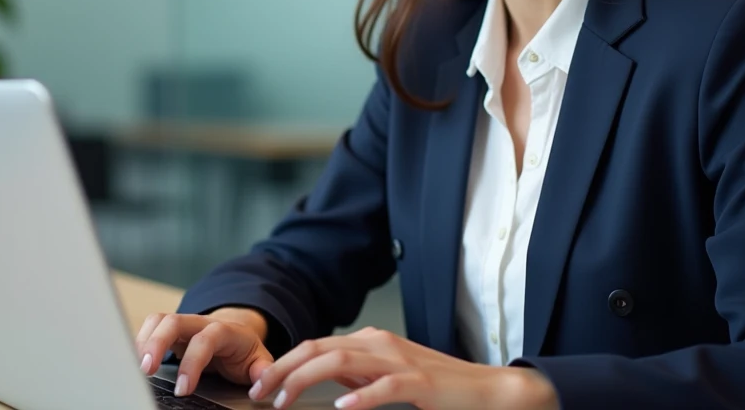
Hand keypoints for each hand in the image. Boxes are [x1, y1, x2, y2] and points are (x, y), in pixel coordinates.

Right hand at [135, 309, 274, 397]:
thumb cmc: (243, 351)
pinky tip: (134, 361)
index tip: (183, 389)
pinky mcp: (170, 331)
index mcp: (224, 331)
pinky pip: (151, 327)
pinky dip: (140, 341)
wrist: (235, 333)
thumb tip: (262, 383)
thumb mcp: (258, 360)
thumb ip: (262, 370)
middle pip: (174, 321)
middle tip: (147, 371)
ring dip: (144, 341)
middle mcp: (200, 323)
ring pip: (159, 320)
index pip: (206, 339)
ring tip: (136, 367)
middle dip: (158, 344)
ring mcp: (183, 324)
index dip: (193, 362)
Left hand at [249, 327, 558, 409]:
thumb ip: (356, 373)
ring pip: (342, 362)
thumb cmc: (436, 386)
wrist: (486, 390)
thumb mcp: (386, 374)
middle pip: (319, 348)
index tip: (260, 384)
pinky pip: (386, 386)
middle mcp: (379, 343)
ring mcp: (399, 360)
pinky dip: (362, 396)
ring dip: (307, 379)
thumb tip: (320, 377)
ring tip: (284, 400)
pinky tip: (344, 408)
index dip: (283, 362)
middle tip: (258, 392)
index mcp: (369, 340)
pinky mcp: (420, 382)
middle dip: (283, 369)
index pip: (315, 345)